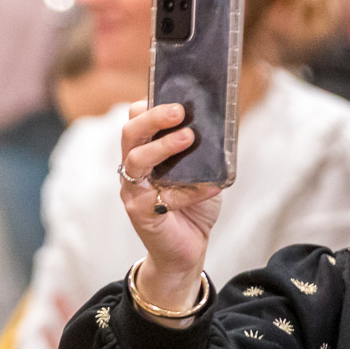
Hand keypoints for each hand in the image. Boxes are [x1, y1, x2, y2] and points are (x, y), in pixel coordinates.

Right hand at [118, 100, 220, 314]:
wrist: (187, 250)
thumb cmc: (192, 208)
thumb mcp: (200, 172)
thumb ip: (202, 152)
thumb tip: (219, 127)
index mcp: (144, 153)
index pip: (135, 121)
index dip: (149, 106)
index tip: (174, 98)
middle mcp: (132, 169)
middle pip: (130, 134)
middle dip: (153, 118)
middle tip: (179, 111)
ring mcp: (132, 191)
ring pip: (135, 160)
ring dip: (162, 146)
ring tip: (189, 137)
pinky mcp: (140, 213)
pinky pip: (161, 195)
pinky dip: (189, 191)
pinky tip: (210, 188)